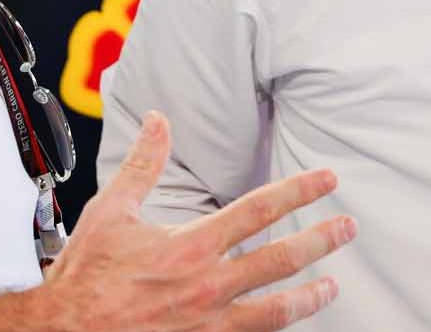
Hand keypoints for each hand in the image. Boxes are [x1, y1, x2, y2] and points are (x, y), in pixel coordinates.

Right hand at [38, 111, 354, 331]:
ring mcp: (207, 325)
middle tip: (347, 229)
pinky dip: (273, 331)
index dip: (299, 191)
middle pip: (281, 260)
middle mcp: (206, 287)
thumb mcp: (110, 212)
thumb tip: (158, 120)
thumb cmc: (83, 278)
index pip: (259, 211)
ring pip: (276, 312)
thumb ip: (143, 164)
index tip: (327, 180)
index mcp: (189, 247)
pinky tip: (285, 323)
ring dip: (309, 296)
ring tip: (331, 287)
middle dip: (321, 242)